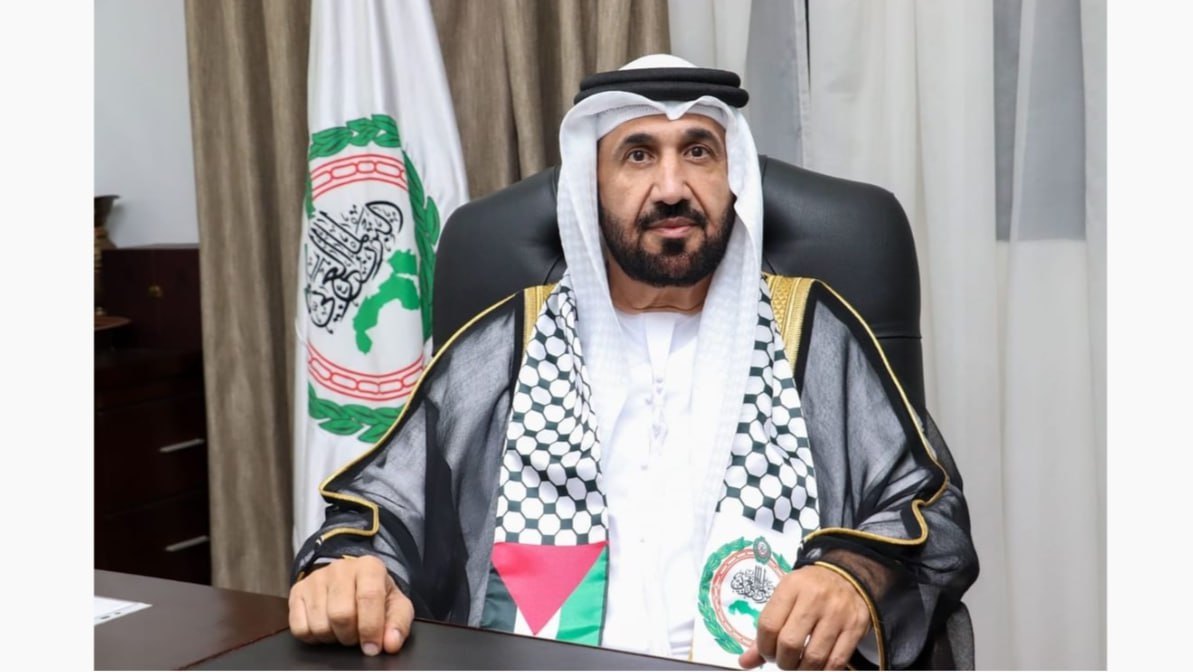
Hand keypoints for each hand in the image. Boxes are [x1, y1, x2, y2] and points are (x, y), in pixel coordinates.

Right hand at [289, 555, 413, 655]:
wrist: (351, 580)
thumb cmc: (375, 595)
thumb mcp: (395, 605)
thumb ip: (398, 624)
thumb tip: (391, 644)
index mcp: (369, 567)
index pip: (368, 597)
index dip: (371, 628)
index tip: (372, 647)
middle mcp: (340, 569)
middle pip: (341, 614)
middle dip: (351, 635)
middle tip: (357, 636)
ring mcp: (315, 580)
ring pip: (319, 624)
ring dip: (333, 637)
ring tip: (342, 630)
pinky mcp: (297, 592)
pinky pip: (300, 628)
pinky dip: (314, 638)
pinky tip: (326, 628)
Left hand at [738, 565, 870, 669]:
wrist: (848, 576)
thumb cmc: (809, 589)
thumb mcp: (785, 597)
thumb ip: (766, 629)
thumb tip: (744, 662)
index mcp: (791, 586)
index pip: (768, 625)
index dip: (763, 647)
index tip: (767, 652)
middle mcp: (814, 598)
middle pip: (789, 643)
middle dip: (782, 662)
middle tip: (784, 660)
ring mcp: (837, 613)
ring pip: (814, 657)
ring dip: (802, 670)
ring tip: (799, 665)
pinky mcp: (855, 628)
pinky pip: (836, 662)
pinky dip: (823, 671)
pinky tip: (817, 666)